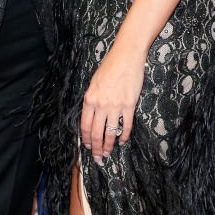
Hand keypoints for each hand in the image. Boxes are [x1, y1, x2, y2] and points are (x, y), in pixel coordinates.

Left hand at [80, 37, 144, 162]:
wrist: (126, 56)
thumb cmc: (109, 66)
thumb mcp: (94, 82)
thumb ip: (92, 99)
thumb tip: (91, 115)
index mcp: (89, 98)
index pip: (85, 125)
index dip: (85, 139)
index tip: (87, 147)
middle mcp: (101, 104)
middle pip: (96, 133)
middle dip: (96, 148)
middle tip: (98, 158)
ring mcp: (115, 106)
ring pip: (110, 133)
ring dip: (109, 146)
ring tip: (109, 153)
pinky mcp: (129, 105)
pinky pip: (125, 126)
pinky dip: (123, 136)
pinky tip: (122, 141)